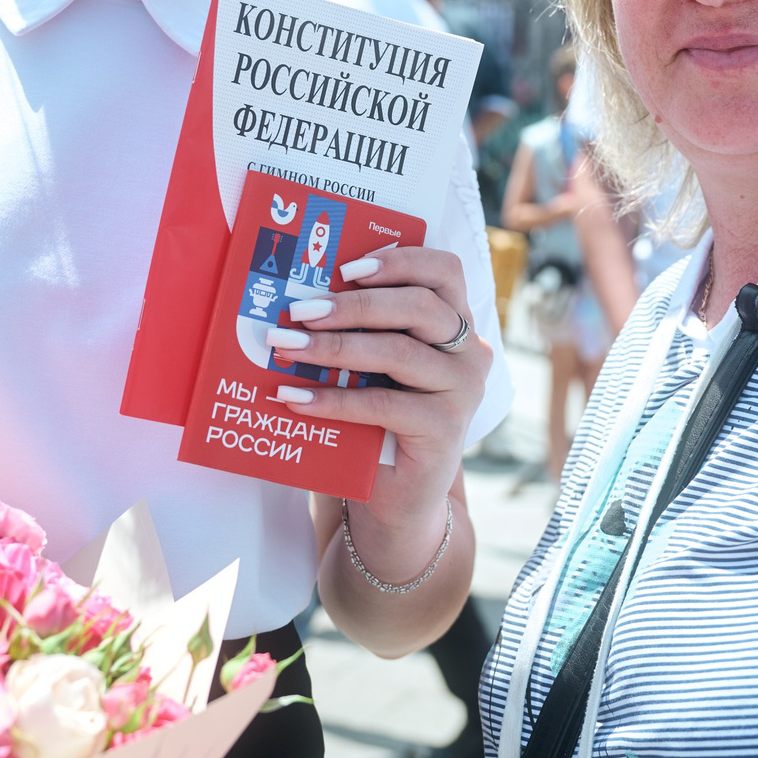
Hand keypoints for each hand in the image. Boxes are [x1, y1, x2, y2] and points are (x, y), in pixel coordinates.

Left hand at [265, 244, 491, 577]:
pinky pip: (383, 403)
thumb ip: (364, 330)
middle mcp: (470, 352)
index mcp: (457, 323)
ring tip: (287, 347)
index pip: (444, 271)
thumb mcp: (376, 366)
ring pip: (398, 352)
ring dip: (335, 347)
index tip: (347, 267)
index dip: (399, 261)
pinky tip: (295, 397)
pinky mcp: (446, 428)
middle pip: (419, 306)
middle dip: (354, 304)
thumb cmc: (379, 420)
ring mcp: (463, 390)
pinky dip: (333, 399)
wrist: (397, 496)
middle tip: (301, 310)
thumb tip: (303, 295)